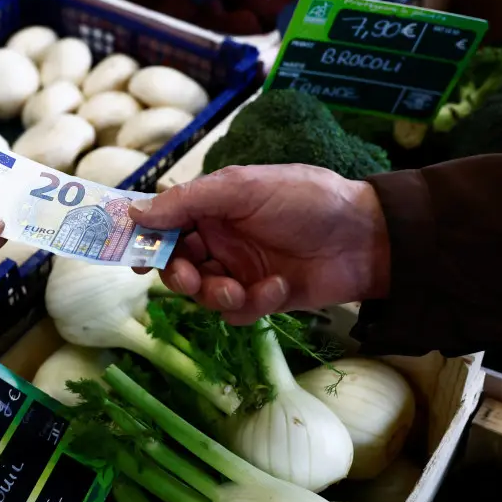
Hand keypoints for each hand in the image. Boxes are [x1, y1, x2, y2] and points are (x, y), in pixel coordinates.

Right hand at [130, 164, 390, 324]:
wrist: (368, 237)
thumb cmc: (307, 199)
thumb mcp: (244, 188)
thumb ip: (188, 201)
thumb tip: (135, 213)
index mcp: (213, 207)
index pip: (166, 225)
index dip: (146, 242)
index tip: (133, 258)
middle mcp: (222, 239)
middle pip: (177, 265)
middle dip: (178, 276)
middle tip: (189, 279)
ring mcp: (242, 270)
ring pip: (203, 295)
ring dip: (215, 295)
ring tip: (237, 289)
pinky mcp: (264, 298)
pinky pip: (238, 313)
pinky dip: (252, 304)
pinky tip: (279, 287)